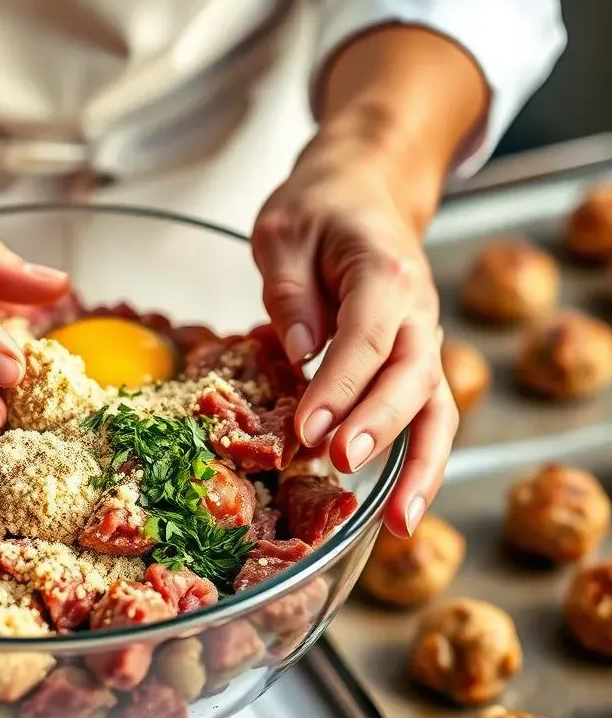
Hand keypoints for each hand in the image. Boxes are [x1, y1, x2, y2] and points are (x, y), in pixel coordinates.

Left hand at [252, 135, 457, 536]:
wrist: (363, 192)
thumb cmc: (319, 210)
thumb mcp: (282, 231)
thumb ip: (288, 289)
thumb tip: (299, 350)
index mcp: (384, 270)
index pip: (366, 338)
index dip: (338, 388)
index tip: (305, 431)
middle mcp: (418, 309)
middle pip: (411, 377)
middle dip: (378, 427)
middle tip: (338, 464)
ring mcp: (424, 338)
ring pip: (435, 407)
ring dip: (420, 466)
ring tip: (398, 524)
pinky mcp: (415, 362)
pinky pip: (427, 415)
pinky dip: (420, 462)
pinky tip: (400, 509)